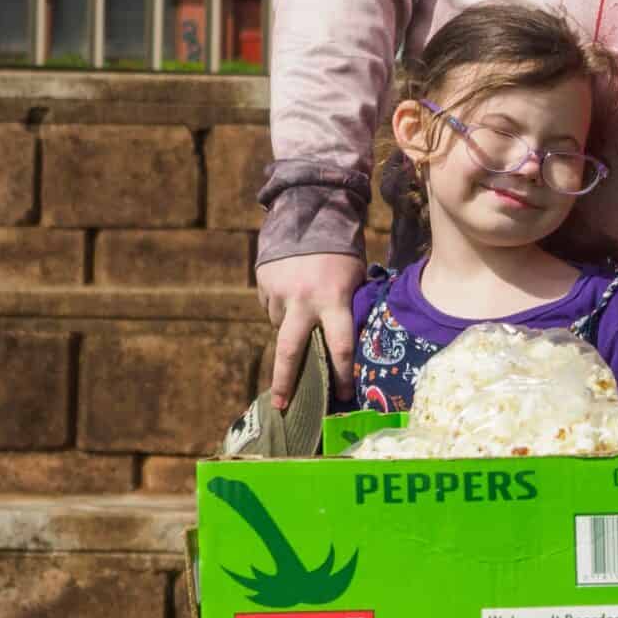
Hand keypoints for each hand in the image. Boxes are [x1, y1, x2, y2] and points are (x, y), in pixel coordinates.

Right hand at [257, 252, 363, 406]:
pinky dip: (281, 308)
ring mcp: (279, 292)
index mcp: (333, 300)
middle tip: (281, 406)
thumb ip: (347, 308)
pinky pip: (271, 307)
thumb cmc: (342, 250)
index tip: (341, 395)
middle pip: (290, 351)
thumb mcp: (354, 278)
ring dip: (290, 327)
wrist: (308, 211)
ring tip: (304, 308)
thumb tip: (343, 342)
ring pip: (280, 326)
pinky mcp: (263, 283)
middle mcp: (303, 300)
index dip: (341, 374)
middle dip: (285, 382)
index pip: (339, 346)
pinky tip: (292, 292)